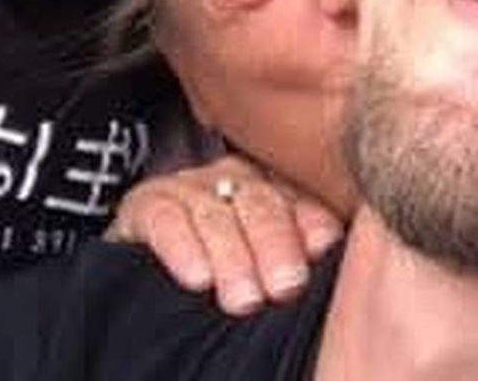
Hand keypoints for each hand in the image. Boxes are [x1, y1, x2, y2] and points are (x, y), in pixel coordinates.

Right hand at [107, 154, 344, 315]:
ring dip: (232, 258)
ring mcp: (191, 187)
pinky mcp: (147, 203)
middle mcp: (237, 178)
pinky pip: (165, 220)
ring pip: (217, 215)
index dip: (313, 221)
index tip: (323, 247)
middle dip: (275, 245)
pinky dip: (182, 249)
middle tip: (286, 286)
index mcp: (277, 187)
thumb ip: (301, 249)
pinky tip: (198, 278)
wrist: (147, 278)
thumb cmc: (232, 273)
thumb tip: (331, 250)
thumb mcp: (267, 262)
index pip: (303, 198)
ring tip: (245, 299)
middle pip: (263, 204)